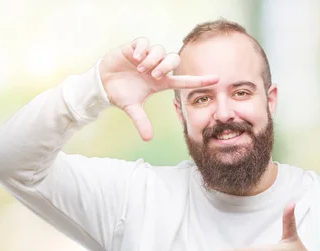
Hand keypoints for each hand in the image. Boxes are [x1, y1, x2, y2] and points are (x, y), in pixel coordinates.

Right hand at [98, 37, 218, 140]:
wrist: (102, 83)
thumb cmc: (120, 94)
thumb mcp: (132, 108)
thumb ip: (141, 121)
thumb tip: (148, 139)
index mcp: (160, 82)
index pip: (184, 80)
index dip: (200, 80)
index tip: (217, 79)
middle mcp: (156, 67)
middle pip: (173, 59)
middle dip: (166, 66)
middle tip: (154, 76)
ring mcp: (146, 57)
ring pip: (160, 49)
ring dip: (152, 59)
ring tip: (140, 68)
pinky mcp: (133, 48)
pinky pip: (144, 42)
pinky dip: (141, 49)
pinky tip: (134, 58)